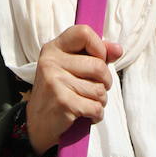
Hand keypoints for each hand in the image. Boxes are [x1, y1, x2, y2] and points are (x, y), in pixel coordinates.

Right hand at [25, 25, 124, 154]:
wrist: (37, 123)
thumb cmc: (60, 92)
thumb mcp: (72, 68)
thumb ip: (95, 55)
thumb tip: (118, 49)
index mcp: (54, 48)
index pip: (84, 33)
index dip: (99, 47)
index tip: (98, 60)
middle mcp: (51, 62)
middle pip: (99, 66)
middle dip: (105, 82)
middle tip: (94, 89)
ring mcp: (55, 81)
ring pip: (100, 89)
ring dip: (100, 101)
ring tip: (85, 102)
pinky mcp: (63, 102)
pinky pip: (96, 107)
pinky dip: (96, 115)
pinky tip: (84, 114)